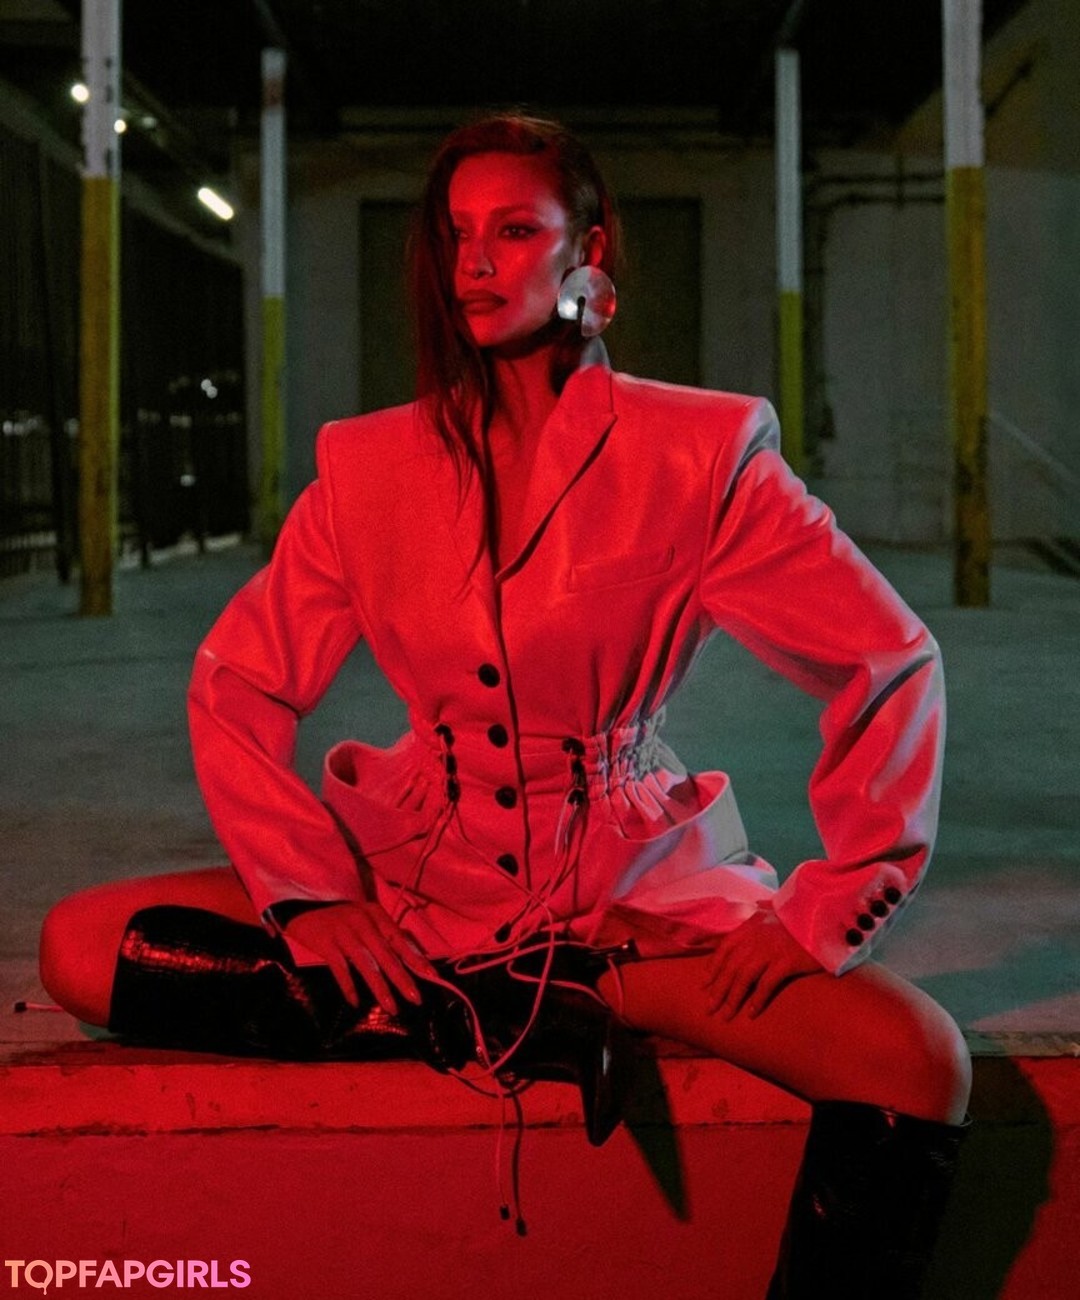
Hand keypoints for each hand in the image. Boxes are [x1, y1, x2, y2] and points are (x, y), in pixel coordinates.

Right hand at [283, 900, 439, 1014]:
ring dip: (380, 987)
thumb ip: (384, 935)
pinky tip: (355, 1002)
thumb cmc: (340, 916)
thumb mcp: (365, 918)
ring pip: (366, 964)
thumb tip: (411, 956)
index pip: (400, 939)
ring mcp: (343, 932)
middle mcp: (362, 922)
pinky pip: (339, 968)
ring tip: (392, 1007)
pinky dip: (348, 986)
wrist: (303, 905)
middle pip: (386, 954)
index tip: (431, 976)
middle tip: (416, 999)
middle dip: (402, 978)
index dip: (416, 958)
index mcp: (375, 914)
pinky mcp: (325, 943)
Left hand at [702, 910, 823, 1020]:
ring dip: (732, 999)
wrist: (823, 915)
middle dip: (718, 990)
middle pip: (730, 968)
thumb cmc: (799, 916)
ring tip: (725, 1016)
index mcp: (749, 927)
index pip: (724, 949)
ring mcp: (769, 950)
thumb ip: (759, 916)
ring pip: (743, 978)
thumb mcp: (773, 911)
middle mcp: (755, 938)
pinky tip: (751, 1014)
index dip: (713, 968)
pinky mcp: (786, 962)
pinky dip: (757, 1000)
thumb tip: (753, 912)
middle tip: (709, 1009)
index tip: (704, 984)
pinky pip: (766, 984)